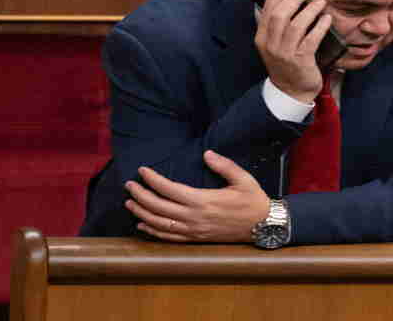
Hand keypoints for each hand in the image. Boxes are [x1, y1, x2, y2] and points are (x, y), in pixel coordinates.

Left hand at [124, 150, 271, 242]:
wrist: (263, 226)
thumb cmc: (253, 200)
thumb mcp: (243, 179)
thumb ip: (224, 166)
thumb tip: (207, 154)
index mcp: (204, 201)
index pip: (169, 189)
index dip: (153, 180)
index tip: (142, 170)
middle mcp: (194, 217)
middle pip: (158, 207)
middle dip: (140, 195)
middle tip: (129, 185)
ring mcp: (193, 230)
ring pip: (159, 223)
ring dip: (141, 213)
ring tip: (130, 202)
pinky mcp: (195, 239)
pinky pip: (168, 237)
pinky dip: (152, 231)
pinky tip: (142, 225)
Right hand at [254, 0, 332, 101]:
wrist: (290, 92)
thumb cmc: (286, 64)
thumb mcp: (275, 45)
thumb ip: (278, 26)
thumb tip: (289, 0)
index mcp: (262, 38)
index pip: (267, 11)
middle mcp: (271, 45)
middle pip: (280, 15)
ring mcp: (285, 53)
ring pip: (296, 25)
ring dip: (310, 10)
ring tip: (320, 1)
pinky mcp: (301, 61)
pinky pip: (311, 39)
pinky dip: (320, 26)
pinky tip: (326, 18)